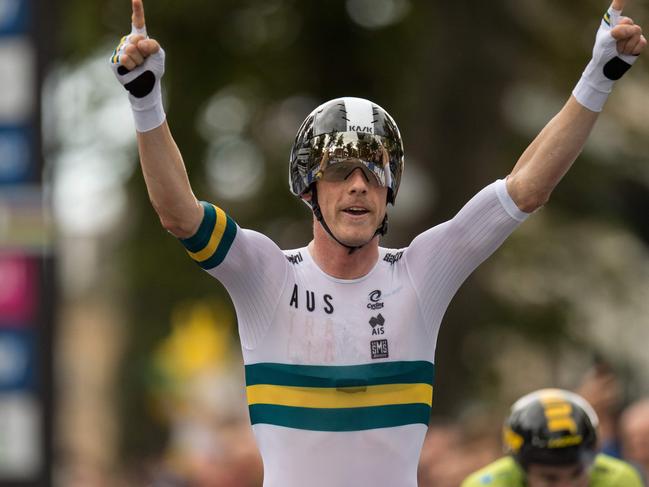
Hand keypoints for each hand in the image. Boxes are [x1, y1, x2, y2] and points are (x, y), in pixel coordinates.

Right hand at [110, 0, 165, 130]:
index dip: (137, 10)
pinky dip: (131, 65)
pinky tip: (131, 69)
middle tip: (144, 60)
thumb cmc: (153, 70)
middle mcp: (128, 42)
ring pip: (130, 49)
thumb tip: (140, 43)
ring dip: (137, 60)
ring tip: (138, 66)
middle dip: (143, 51)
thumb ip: (153, 45)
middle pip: (135, 39)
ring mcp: (120, 50)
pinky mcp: (114, 60)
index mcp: (140, 38)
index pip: (138, 22)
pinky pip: (124, 58)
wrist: (146, 86)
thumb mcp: (159, 55)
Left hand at [591, 0, 644, 80]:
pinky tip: (626, 53)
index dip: (620, 1)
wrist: (607, 68)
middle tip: (614, 45)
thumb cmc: (602, 53)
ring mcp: (631, 34)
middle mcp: (622, 25)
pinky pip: (641, 42)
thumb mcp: (605, 41)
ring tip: (619, 50)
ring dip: (626, 44)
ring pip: (636, 32)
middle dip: (622, 36)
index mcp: (611, 23)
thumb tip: (630, 28)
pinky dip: (632, 49)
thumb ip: (616, 32)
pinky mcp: (638, 42)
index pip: (616, 9)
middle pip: (629, 23)